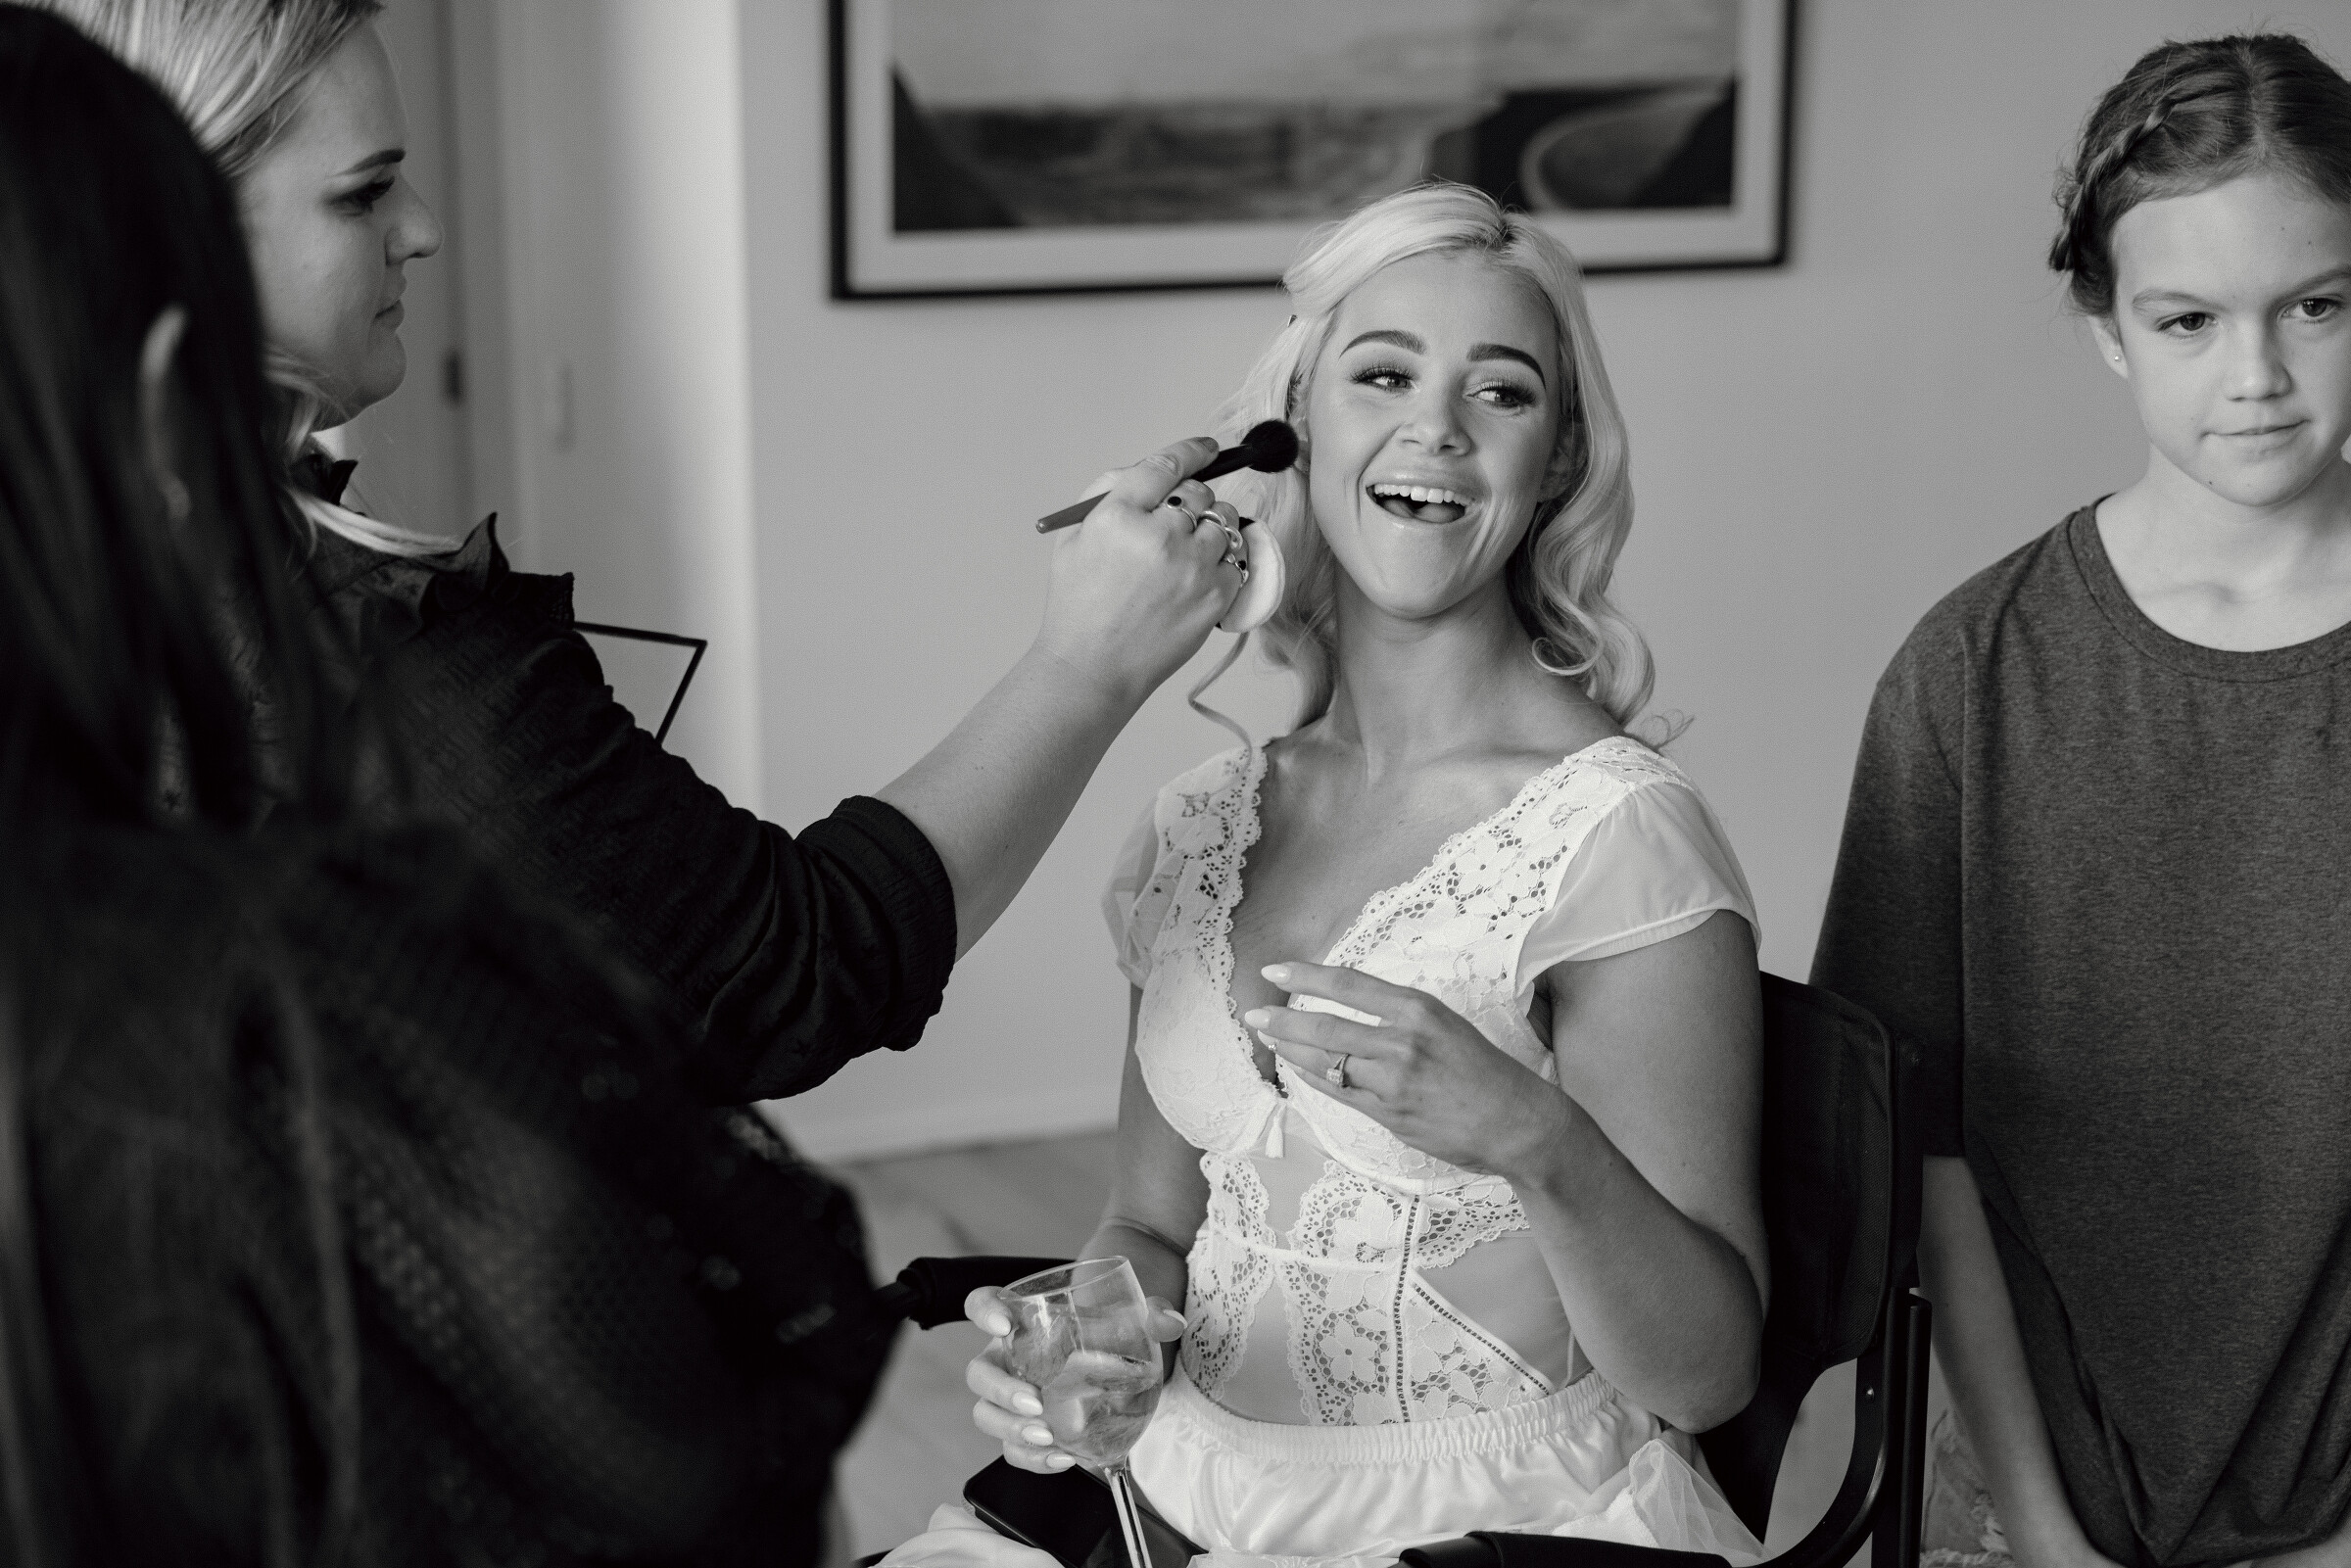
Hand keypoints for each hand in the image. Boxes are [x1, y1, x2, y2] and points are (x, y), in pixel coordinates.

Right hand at [962, 1285, 1184, 1473]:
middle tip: (1034, 1402)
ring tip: (1045, 1435)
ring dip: (1010, 1429)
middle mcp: (1009, 1358)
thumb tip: (1170, 1321)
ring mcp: (1015, 1397)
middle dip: (1000, 1390)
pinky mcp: (1029, 1430)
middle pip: (979, 1373)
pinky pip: (1015, 1449)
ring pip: (987, 1414)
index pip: (983, 1304)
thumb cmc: (1111, 1332)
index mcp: (1023, 1320)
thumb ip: (1152, 1315)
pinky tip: (1061, 1458)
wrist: (1120, 1363)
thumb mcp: (1132, 1317)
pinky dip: (1033, 1459)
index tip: (1004, 1324)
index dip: (984, 1311)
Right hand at [1033, 438, 1244, 704]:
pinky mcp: (1215, 596)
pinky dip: (1222, 564)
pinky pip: (1236, 560)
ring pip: (1225, 522)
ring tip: (1188, 553)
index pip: (1166, 465)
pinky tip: (1196, 579)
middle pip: (1200, 492)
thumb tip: (1153, 471)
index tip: (1206, 448)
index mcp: (1118, 515)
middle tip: (1180, 521)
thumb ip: (1108, 493)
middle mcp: (1158, 536)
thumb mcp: (1074, 538)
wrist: (1093, 668)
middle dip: (1193, 501)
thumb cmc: (1079, 606)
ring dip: (1212, 529)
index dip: (1192, 451)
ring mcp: (1191, 566)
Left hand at [1244, 961, 1570, 1181]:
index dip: (1307, 976)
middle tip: (1255, 1014)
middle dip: (1284, 1020)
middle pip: (1327, 1027)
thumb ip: (1402, 1019)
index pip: (1350, 985)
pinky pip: (1341, 1095)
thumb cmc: (1486, 1072)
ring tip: (1270, 1040)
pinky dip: (1314, 1080)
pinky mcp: (1392, 1116)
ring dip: (1292, 1052)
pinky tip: (1298, 1071)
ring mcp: (1395, 1082)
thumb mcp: (1448, 1026)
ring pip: (1327, 1063)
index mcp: (1420, 1011)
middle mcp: (1404, 1042)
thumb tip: (1355, 1013)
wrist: (1519, 1122)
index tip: (1277, 971)